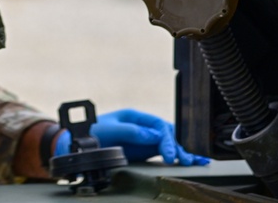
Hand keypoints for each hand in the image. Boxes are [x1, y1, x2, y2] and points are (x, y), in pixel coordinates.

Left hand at [89, 109, 210, 165]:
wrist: (79, 144)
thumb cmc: (92, 132)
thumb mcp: (109, 129)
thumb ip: (130, 131)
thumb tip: (153, 135)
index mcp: (135, 116)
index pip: (158, 125)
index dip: (166, 138)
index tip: (169, 153)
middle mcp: (143, 126)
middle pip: (167, 133)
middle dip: (179, 146)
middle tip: (185, 160)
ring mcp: (145, 139)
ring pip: (169, 143)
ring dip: (183, 151)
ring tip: (197, 160)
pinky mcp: (144, 150)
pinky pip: (164, 152)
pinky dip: (177, 156)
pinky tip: (190, 160)